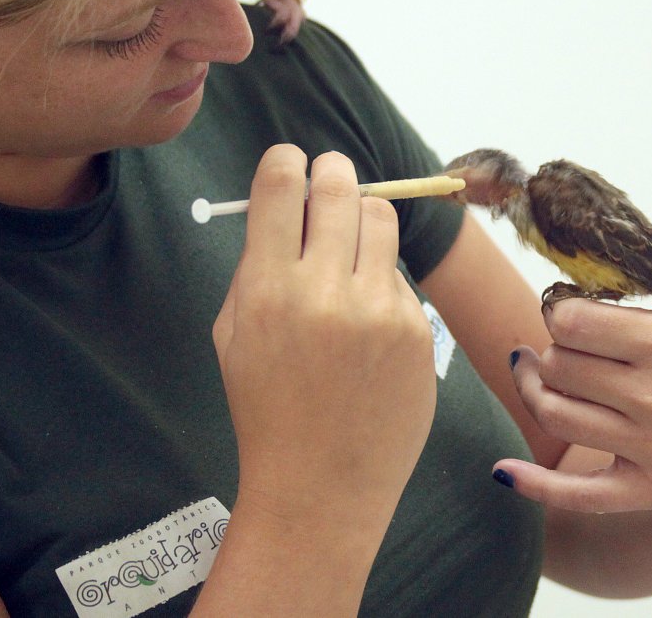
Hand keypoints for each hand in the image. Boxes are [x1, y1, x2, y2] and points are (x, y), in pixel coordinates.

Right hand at [212, 145, 436, 528]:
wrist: (320, 488)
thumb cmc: (265, 408)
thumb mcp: (233, 334)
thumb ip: (256, 264)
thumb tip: (287, 202)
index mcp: (267, 290)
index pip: (282, 185)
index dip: (285, 162)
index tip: (289, 163)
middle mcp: (326, 292)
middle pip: (340, 185)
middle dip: (330, 173)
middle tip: (328, 180)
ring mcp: (380, 311)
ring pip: (380, 219)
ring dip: (360, 219)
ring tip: (348, 249)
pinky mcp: (417, 332)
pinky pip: (399, 277)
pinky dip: (381, 284)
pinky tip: (366, 326)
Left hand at [495, 273, 651, 514]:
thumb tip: (597, 251)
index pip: (570, 321)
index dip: (556, 310)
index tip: (563, 308)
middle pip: (558, 364)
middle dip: (551, 347)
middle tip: (559, 342)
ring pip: (554, 413)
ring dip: (533, 388)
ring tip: (532, 371)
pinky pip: (578, 494)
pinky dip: (533, 484)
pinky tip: (501, 469)